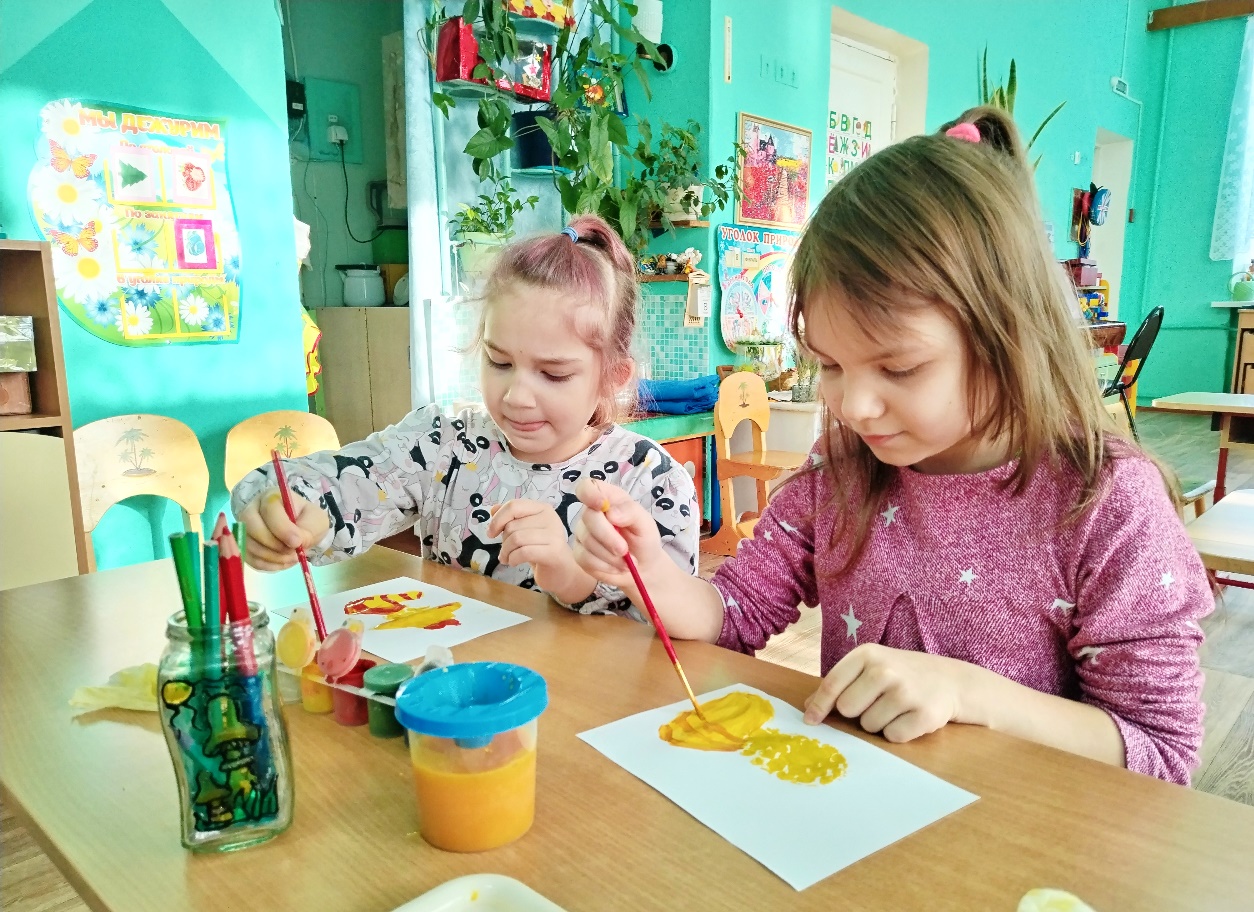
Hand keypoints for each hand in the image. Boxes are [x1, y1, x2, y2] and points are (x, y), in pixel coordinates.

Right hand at [238, 486, 328, 571]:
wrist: (300, 529)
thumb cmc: (307, 520)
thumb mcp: (316, 521)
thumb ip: (307, 530)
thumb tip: (294, 543)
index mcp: (271, 497)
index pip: (270, 510)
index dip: (282, 529)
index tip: (297, 542)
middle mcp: (252, 510)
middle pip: (251, 527)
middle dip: (274, 545)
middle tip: (293, 552)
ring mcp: (244, 529)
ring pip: (249, 545)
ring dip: (272, 557)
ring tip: (292, 558)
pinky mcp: (244, 546)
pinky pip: (250, 559)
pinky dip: (268, 565)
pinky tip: (283, 562)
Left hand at [487, 499, 592, 601]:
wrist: (562, 572)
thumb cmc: (541, 550)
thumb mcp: (525, 531)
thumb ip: (511, 518)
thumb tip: (493, 509)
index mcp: (542, 508)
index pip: (513, 506)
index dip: (497, 519)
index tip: (491, 533)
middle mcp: (550, 517)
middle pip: (512, 525)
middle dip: (503, 541)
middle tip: (506, 552)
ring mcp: (554, 534)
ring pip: (516, 539)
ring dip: (506, 552)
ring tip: (507, 559)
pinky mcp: (554, 552)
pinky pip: (523, 552)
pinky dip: (513, 559)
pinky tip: (514, 563)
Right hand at [570, 477, 666, 597]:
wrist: (643, 566)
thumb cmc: (643, 538)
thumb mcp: (645, 523)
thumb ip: (630, 512)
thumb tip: (611, 513)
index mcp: (607, 498)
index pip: (586, 487)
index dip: (589, 494)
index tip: (603, 506)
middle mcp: (591, 513)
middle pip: (588, 517)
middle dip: (608, 536)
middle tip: (624, 550)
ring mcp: (582, 534)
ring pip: (588, 541)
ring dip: (610, 555)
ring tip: (626, 560)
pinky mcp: (579, 554)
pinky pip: (585, 559)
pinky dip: (605, 566)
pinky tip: (616, 566)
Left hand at [803, 644, 971, 742]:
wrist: (950, 680)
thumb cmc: (902, 674)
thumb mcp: (870, 667)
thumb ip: (840, 684)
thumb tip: (808, 708)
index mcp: (867, 654)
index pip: (832, 684)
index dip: (818, 706)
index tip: (810, 721)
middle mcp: (885, 670)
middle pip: (847, 709)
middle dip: (857, 713)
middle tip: (876, 702)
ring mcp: (905, 692)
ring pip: (869, 726)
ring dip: (879, 723)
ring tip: (896, 708)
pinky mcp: (923, 715)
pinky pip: (892, 737)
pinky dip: (898, 732)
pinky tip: (909, 717)